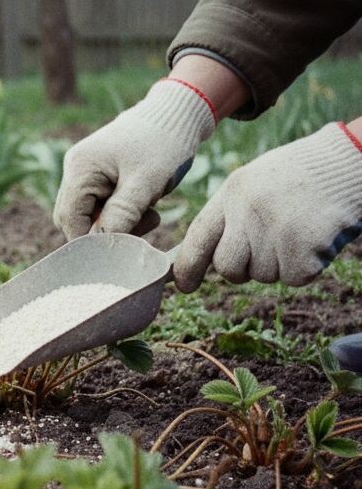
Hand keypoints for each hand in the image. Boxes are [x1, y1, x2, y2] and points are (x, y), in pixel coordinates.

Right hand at [53, 78, 215, 239]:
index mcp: (80, 168)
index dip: (90, 239)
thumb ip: (121, 215)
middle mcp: (75, 169)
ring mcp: (85, 171)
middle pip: (74, 218)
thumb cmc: (163, 143)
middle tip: (142, 226)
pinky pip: (100, 204)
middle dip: (104, 231)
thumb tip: (103, 245)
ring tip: (149, 213)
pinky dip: (120, 212)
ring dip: (116, 222)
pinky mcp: (98, 174)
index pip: (69, 219)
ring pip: (89, 214)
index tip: (122, 246)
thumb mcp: (145, 183)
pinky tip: (144, 205)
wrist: (177, 113)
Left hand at [174, 122, 361, 292]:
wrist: (349, 162)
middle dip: (241, 270)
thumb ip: (230, 216)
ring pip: (262, 275)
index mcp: (232, 193)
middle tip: (264, 253)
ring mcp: (276, 231)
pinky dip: (305, 268)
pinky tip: (314, 240)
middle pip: (227, 267)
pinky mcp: (304, 249)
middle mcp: (249, 212)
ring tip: (296, 232)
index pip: (198, 238)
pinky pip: (293, 279)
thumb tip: (207, 258)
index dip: (187, 267)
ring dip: (278, 264)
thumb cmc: (300, 175)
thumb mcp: (254, 183)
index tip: (184, 286)